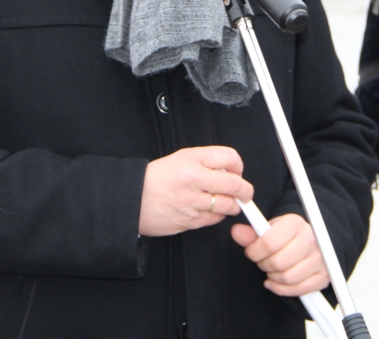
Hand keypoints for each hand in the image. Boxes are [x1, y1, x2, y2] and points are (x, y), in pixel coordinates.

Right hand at [138, 146, 253, 236]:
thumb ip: (207, 161)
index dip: (239, 166)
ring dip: (232, 205)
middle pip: (234, 185)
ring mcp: (192, 203)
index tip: (237, 172)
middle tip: (245, 193)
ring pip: (227, 206)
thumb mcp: (181, 158)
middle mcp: (193, 181)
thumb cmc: (156, 178)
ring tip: (226, 201)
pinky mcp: (189, 222)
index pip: (230, 158)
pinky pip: (214, 220)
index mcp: (192, 161)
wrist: (132, 199)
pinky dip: (217, 215)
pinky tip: (208, 209)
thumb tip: (231, 171)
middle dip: (246, 191)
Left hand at [230, 213, 329, 296]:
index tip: (251, 252)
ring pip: (286, 277)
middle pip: (277, 263)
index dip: (254, 251)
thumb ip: (252, 233)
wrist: (312, 238)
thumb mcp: (270, 228)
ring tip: (272, 268)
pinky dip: (282, 289)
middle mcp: (311, 239)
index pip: (268, 243)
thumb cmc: (288, 234)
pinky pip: (298, 289)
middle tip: (263, 260)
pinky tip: (276, 281)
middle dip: (264, 264)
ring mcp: (320, 258)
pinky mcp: (323, 275)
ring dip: (273, 276)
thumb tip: (236, 232)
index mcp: (295, 223)